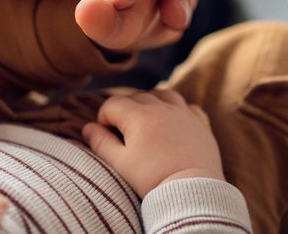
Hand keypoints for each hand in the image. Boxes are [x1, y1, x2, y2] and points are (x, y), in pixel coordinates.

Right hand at [82, 90, 223, 196]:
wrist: (192, 192)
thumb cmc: (153, 179)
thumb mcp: (120, 163)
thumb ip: (101, 142)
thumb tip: (87, 128)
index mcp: (139, 115)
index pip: (112, 104)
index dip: (104, 119)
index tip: (107, 137)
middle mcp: (162, 107)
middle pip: (136, 97)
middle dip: (125, 111)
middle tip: (125, 135)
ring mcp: (183, 113)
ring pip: (162, 95)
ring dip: (151, 103)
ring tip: (146, 124)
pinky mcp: (200, 122)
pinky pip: (187, 106)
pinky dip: (177, 110)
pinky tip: (173, 124)